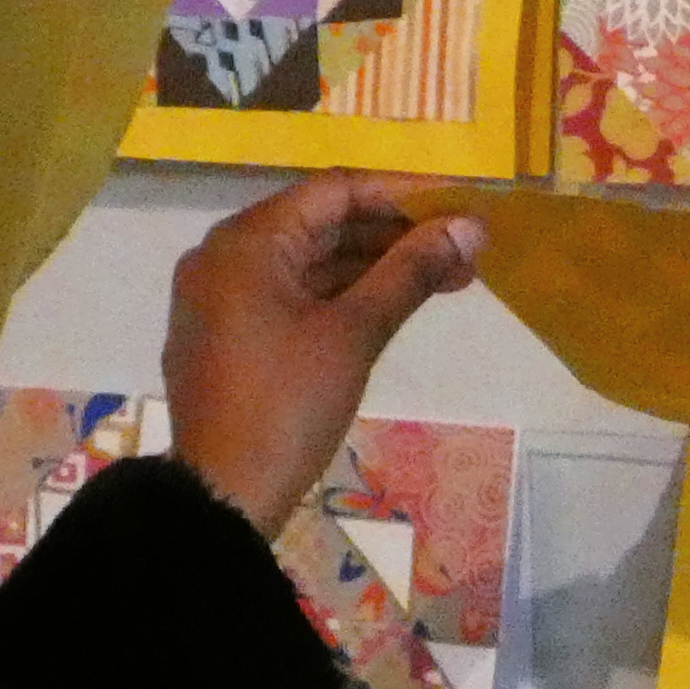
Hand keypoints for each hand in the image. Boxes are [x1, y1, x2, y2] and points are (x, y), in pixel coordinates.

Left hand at [162, 176, 483, 536]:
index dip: (403, 197)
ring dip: (373, 269)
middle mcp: (224, 257)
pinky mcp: (226, 336)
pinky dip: (339, 297)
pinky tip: (391, 307)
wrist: (223, 496)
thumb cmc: (287, 406)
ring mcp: (219, 298)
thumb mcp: (355, 335)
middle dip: (394, 237)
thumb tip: (469, 228)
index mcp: (246, 243)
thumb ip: (410, 273)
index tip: (459, 210)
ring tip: (445, 282)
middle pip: (320, 225)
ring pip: (307, 264)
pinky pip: (289, 296)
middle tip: (464, 255)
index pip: (334, 192)